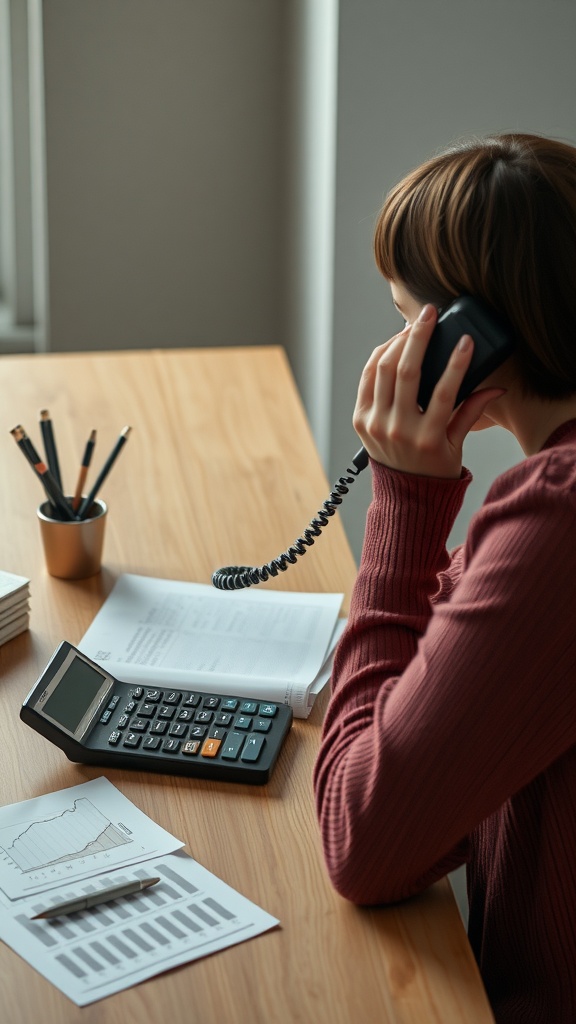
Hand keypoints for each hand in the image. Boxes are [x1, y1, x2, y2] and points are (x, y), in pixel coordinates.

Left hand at [353, 304, 505, 478]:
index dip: (457, 363)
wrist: (404, 494)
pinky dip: (379, 357)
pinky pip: (367, 379)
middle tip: (429, 314)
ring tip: (413, 327)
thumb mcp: (457, 445)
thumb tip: (496, 389)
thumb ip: (472, 413)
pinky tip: (393, 344)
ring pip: (382, 370)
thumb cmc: (434, 467)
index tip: (465, 340)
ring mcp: (375, 424)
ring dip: (397, 342)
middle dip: (419, 337)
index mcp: (427, 438)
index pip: (444, 392)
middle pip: (406, 372)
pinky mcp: (360, 419)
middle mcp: (398, 430)